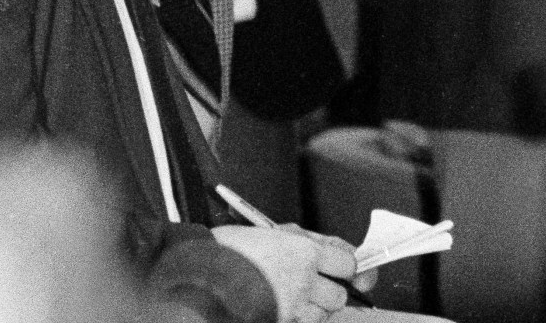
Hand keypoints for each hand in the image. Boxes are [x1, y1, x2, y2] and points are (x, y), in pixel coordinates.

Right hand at [212, 224, 368, 322]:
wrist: (196, 272)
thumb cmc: (232, 249)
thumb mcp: (276, 232)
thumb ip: (313, 243)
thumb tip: (344, 255)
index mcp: (305, 252)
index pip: (349, 264)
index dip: (345, 268)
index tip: (339, 269)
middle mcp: (302, 280)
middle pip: (338, 296)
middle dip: (329, 292)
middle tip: (311, 286)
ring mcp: (289, 306)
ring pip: (321, 316)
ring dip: (312, 310)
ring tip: (289, 297)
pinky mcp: (277, 321)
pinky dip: (295, 319)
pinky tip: (277, 307)